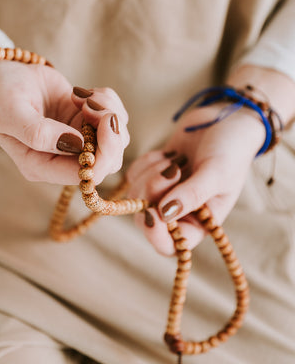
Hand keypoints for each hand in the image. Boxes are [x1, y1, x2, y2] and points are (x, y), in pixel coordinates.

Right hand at [0, 61, 128, 184]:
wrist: (5, 74)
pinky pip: (114, 119)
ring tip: (84, 95)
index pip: (84, 175)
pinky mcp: (87, 123)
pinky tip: (83, 92)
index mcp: (40, 166)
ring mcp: (77, 141)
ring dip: (109, 111)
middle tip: (93, 103)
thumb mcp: (10, 111)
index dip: (104, 153)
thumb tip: (77, 144)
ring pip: (116, 140)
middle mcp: (62, 159)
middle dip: (111, 132)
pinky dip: (107, 101)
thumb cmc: (0, 94)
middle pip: (108, 162)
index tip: (103, 120)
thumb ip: (38, 133)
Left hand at [126, 103, 264, 254]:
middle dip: (151, 194)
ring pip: (136, 195)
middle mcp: (179, 213)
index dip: (155, 234)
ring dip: (150, 175)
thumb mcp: (217, 173)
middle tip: (171, 170)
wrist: (226, 119)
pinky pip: (133, 175)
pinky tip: (168, 153)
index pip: (170, 245)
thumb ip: (192, 194)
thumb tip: (164, 214)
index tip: (152, 212)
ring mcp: (163, 193)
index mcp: (200, 222)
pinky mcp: (151, 174)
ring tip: (176, 159)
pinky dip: (146, 162)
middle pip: (146, 219)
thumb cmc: (231, 150)